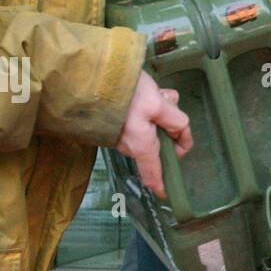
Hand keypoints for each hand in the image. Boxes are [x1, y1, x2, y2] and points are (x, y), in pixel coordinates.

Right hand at [114, 72, 192, 198]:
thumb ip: (175, 122)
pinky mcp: (114, 123)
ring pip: (151, 127)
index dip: (161, 184)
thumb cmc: (126, 93)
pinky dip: (147, 106)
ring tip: (155, 92)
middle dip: (169, 124)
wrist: (89, 77)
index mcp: (142, 146)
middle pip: (159, 144)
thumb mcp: (158, 104)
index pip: (153, 173)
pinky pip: (138, 119)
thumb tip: (181, 134)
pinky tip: (145, 90)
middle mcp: (129, 146)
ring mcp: (120, 135)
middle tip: (167, 101)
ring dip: (159, 111)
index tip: (164, 194)